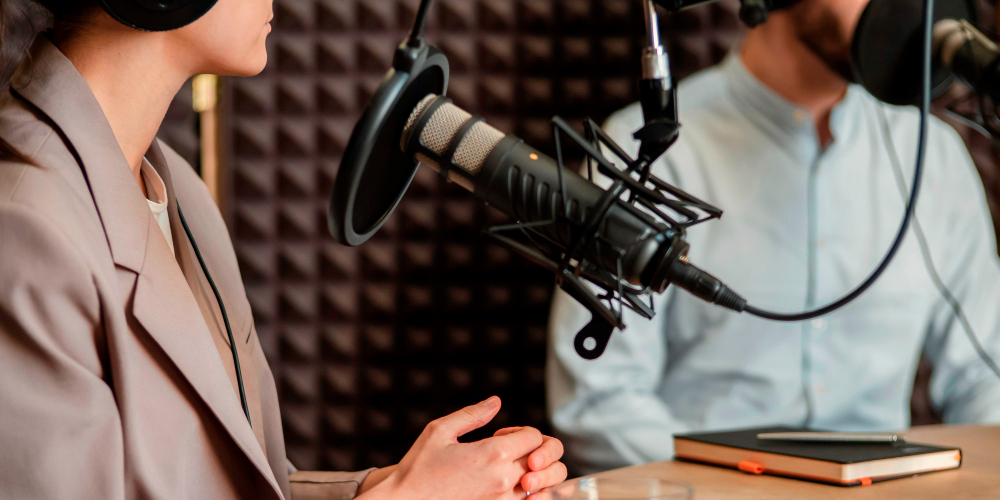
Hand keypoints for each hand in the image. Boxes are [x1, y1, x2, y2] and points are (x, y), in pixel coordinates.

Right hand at [363, 396, 564, 499]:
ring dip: (535, 473)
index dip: (521, 432)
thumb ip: (472, 415)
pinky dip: (531, 493)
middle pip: (545, 460)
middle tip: (513, 450)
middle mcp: (503, 479)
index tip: (502, 435)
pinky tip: (511, 486)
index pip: (534, 437)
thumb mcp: (440, 431)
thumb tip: (496, 402)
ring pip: (542, 484)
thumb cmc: (418, 468)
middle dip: (535, 449)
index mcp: (492, 454)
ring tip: (512, 469)